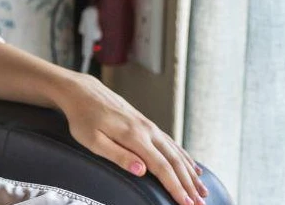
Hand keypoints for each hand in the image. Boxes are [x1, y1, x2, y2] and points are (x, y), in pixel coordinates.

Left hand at [51, 72, 207, 204]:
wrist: (82, 92)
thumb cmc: (83, 118)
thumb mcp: (93, 140)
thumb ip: (118, 155)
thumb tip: (142, 170)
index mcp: (134, 136)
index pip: (161, 167)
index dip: (175, 187)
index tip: (186, 203)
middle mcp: (147, 130)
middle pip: (174, 162)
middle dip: (189, 185)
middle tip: (200, 204)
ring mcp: (149, 126)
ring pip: (176, 153)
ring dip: (191, 173)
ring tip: (202, 190)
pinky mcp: (147, 124)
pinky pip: (171, 144)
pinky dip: (185, 157)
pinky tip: (193, 167)